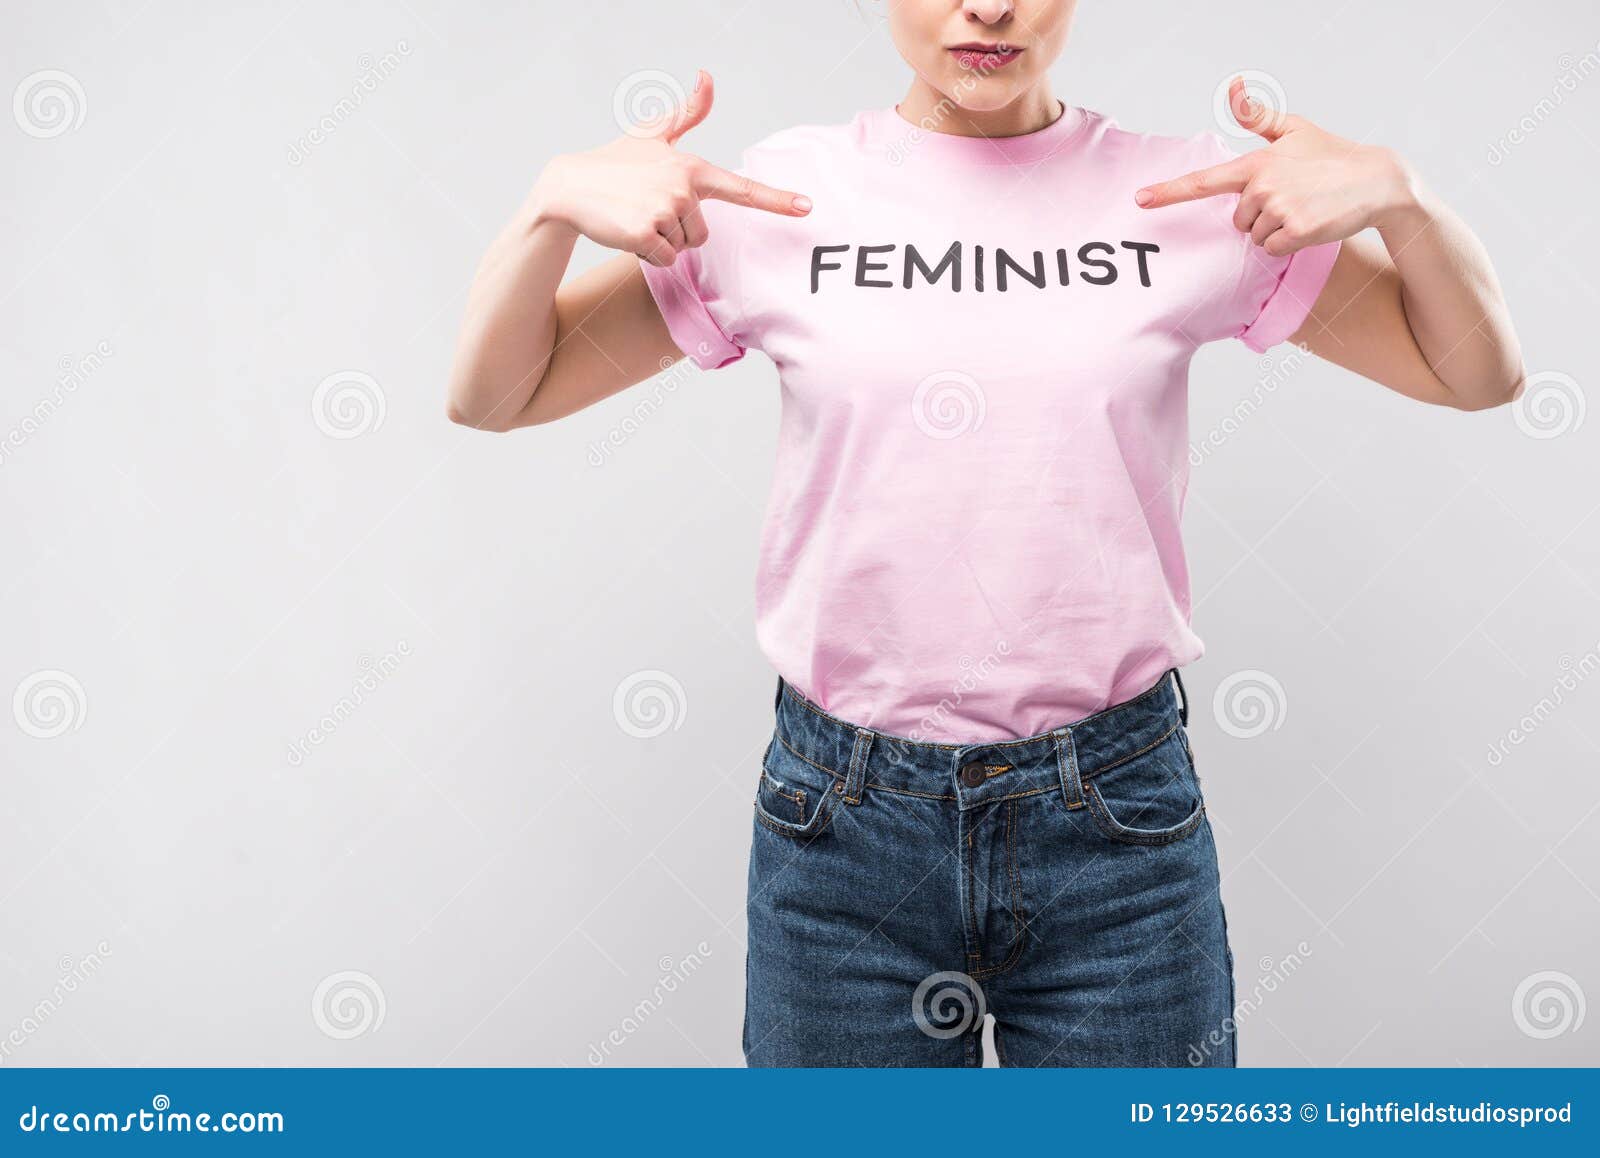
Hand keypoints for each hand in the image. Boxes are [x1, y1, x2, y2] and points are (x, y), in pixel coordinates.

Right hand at [528, 70, 810, 266]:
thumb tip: (707, 75)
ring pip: (682, 249)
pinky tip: (628, 232)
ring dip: (661, 242)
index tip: (807, 208)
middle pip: (702, 234)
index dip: (776, 200)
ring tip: (636, 217)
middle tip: (647, 208)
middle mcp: (683, 188)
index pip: (740, 188)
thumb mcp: (652, 134)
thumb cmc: (615, 163)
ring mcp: (664, 210)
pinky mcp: (645, 233)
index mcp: (691, 167)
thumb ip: (688, 113)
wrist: (569, 187)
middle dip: (677, 230)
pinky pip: (663, 260)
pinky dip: (646, 254)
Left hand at [1134, 77, 1421, 255]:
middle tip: (1292, 197)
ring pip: (1254, 236)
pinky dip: (1286, 244)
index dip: (1168, 192)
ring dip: (1274, 229)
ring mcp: (1278, 210)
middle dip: (1258, 214)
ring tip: (1303, 208)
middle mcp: (1262, 187)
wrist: (1377, 181)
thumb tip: (1233, 87)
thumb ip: (1257, 116)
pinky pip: (1270, 250)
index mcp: (1256, 163)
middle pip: (1236, 219)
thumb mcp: (1294, 130)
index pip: (1204, 181)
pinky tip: (1308, 224)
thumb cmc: (1331, 155)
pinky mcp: (1295, 232)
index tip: (1140, 200)